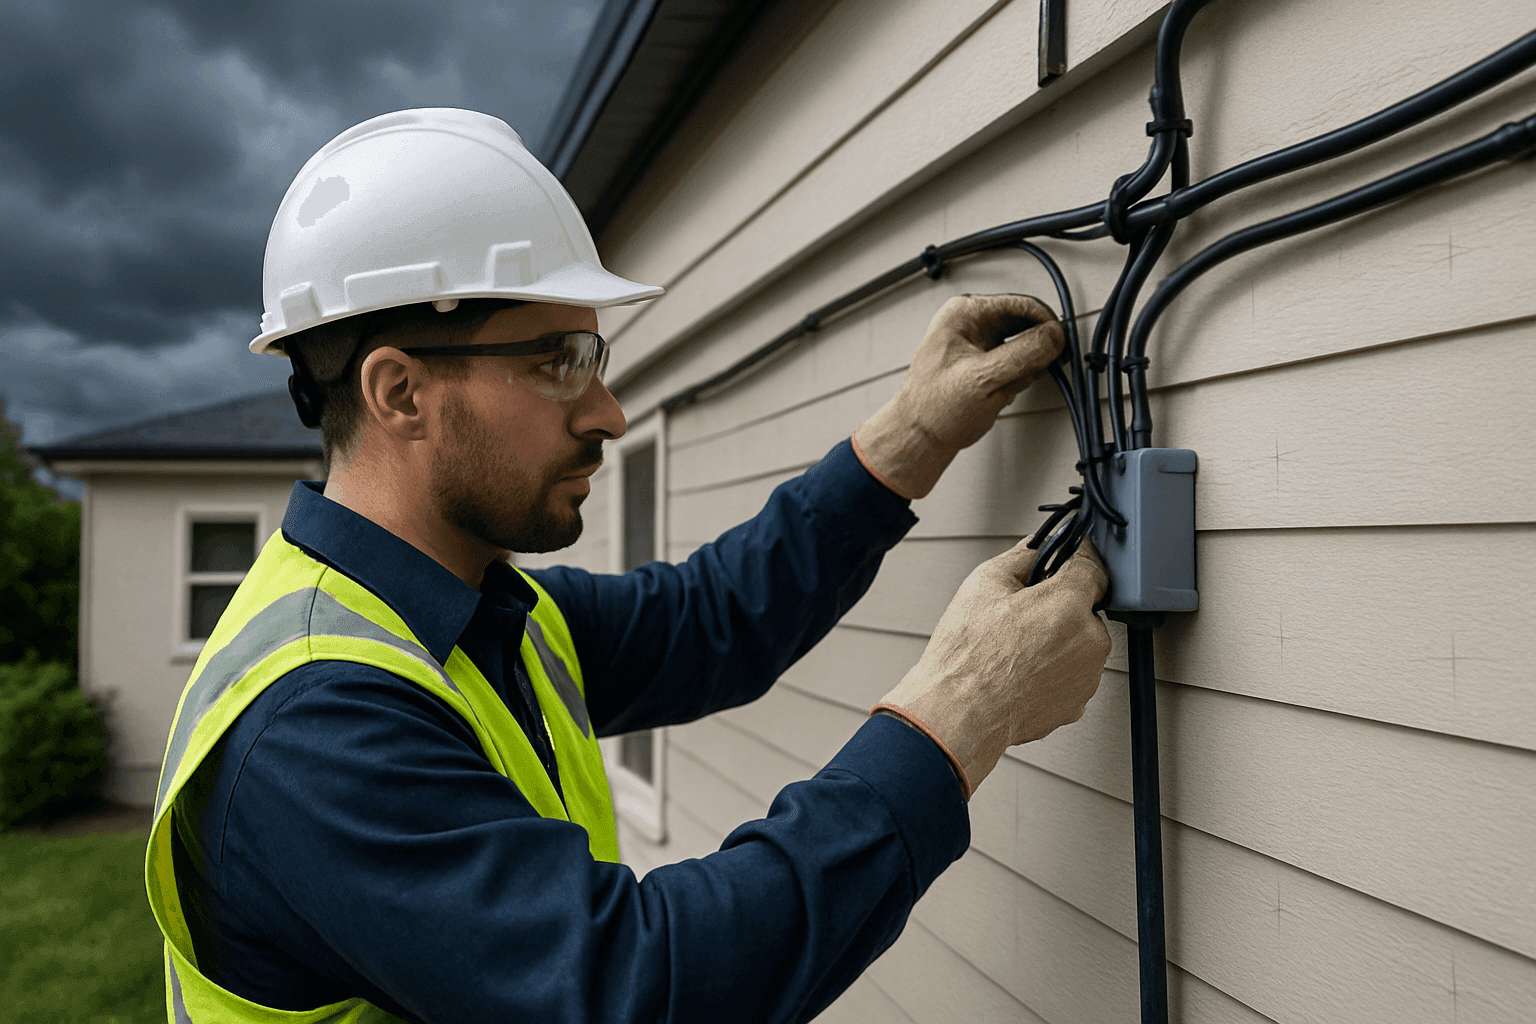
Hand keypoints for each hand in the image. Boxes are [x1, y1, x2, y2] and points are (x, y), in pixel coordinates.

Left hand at [854, 294, 1063, 498]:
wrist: (920, 437)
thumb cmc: (934, 408)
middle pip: (1025, 325)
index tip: (1063, 344)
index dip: (1048, 324)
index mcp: (964, 313)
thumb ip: (1023, 354)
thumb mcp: (984, 378)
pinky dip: (1017, 379)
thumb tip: (1055, 336)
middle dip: (1034, 352)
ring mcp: (977, 342)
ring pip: (1023, 346)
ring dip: (1025, 369)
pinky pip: (1016, 364)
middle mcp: (971, 323)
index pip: (1022, 305)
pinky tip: (1002, 394)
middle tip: (1042, 369)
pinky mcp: (984, 362)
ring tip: (1008, 387)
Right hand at [874, 536, 1110, 797]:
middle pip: (1085, 607)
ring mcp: (1087, 677)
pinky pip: (1071, 673)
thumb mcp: (985, 583)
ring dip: (1057, 638)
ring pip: (1079, 642)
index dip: (1074, 558)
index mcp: (1069, 604)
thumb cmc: (966, 655)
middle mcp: (1089, 641)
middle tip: (1020, 613)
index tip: (1063, 558)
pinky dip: (1052, 669)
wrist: (958, 713)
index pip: (1092, 565)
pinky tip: (1019, 671)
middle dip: (1059, 604)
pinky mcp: (1077, 704)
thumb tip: (1041, 545)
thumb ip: (1024, 555)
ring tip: (1014, 648)